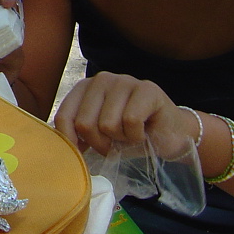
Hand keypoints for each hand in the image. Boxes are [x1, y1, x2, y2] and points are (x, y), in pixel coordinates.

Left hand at [54, 71, 197, 158]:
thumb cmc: (132, 135)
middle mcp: (101, 79)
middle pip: (84, 123)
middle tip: (117, 143)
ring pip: (107, 124)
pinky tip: (145, 131)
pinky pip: (130, 122)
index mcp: (85, 88)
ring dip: (122, 140)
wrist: (172, 133)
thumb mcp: (101, 136)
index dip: (70, 141)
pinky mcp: (147, 89)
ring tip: (132, 134)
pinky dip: (137, 136)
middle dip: (101, 144)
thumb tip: (60, 150)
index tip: (82, 154)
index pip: (64, 116)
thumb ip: (79, 135)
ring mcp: (124, 81)